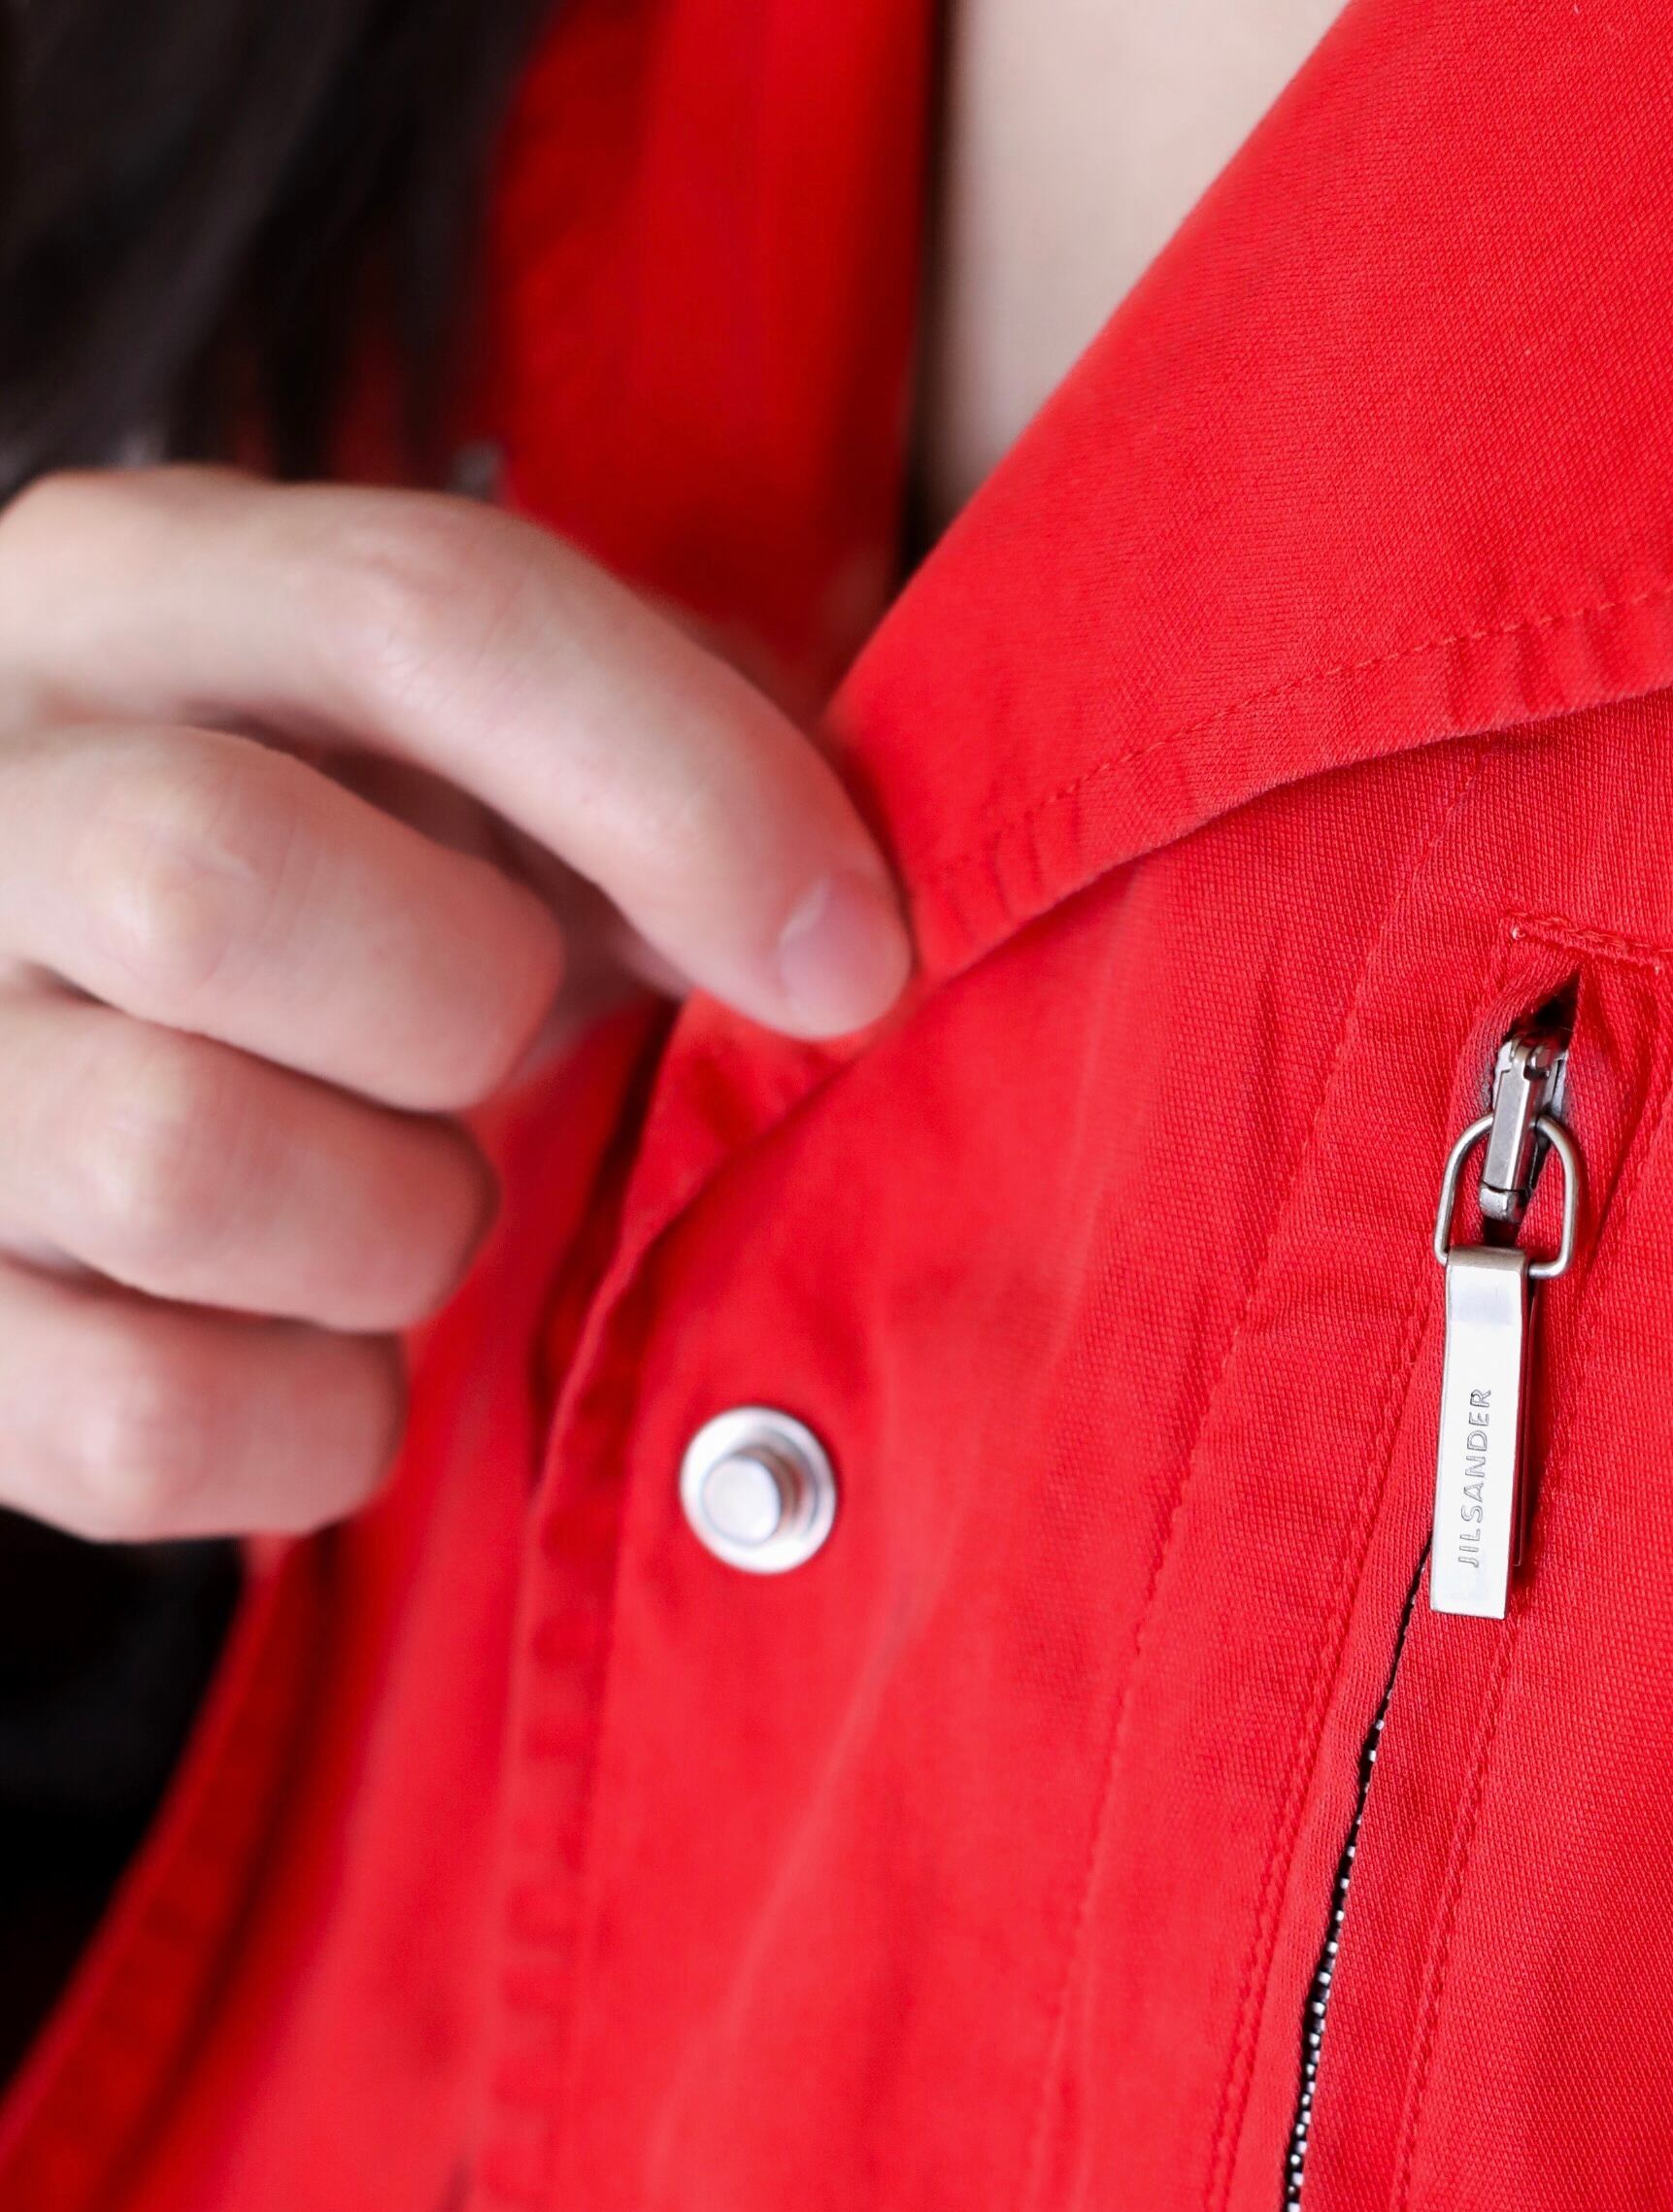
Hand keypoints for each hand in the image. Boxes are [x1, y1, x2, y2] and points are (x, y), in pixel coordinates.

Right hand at [0, 466, 911, 1540]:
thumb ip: (666, 773)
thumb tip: (830, 945)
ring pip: (176, 1161)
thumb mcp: (491, 761)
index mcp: (123, 594)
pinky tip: (329, 1353)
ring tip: (403, 1199)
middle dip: (448, 1009)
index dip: (684, 791)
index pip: (418, 612)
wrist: (84, 1064)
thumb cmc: (362, 893)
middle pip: (203, 878)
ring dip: (391, 1225)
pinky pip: (148, 1419)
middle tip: (498, 1052)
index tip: (853, 958)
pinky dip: (309, 1422)